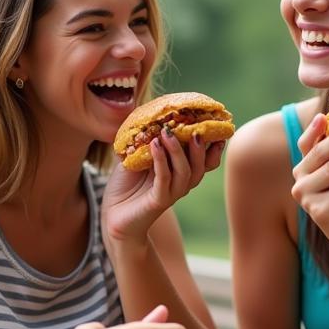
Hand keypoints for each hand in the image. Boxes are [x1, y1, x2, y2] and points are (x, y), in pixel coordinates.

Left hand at [103, 132, 223, 244]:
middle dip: (200, 147)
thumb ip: (145, 140)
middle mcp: (180, 184)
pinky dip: (161, 161)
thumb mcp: (136, 157)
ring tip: (167, 133)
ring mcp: (171, 193)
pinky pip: (164, 179)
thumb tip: (148, 114)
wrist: (113, 215)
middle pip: (200, 166)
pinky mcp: (158, 201)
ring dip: (178, 151)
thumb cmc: (125, 186)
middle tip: (196, 129)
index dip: (213, 147)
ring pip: (186, 173)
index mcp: (180, 172)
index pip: (205, 161)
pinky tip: (154, 145)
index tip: (215, 129)